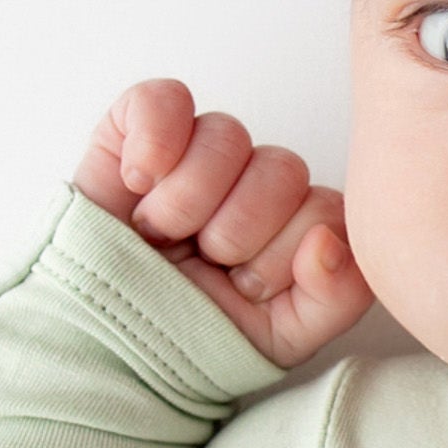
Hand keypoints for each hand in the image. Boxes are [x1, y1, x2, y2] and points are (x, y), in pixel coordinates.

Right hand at [71, 78, 374, 369]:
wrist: (110, 346)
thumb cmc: (197, 337)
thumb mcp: (285, 336)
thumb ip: (337, 294)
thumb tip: (328, 239)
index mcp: (292, 221)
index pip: (323, 207)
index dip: (283, 253)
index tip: (246, 289)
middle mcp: (250, 180)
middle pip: (281, 168)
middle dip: (236, 232)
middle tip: (202, 263)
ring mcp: (195, 153)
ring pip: (225, 135)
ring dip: (188, 201)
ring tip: (160, 236)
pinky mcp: (135, 131)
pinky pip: (162, 100)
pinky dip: (153, 139)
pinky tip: (139, 183)